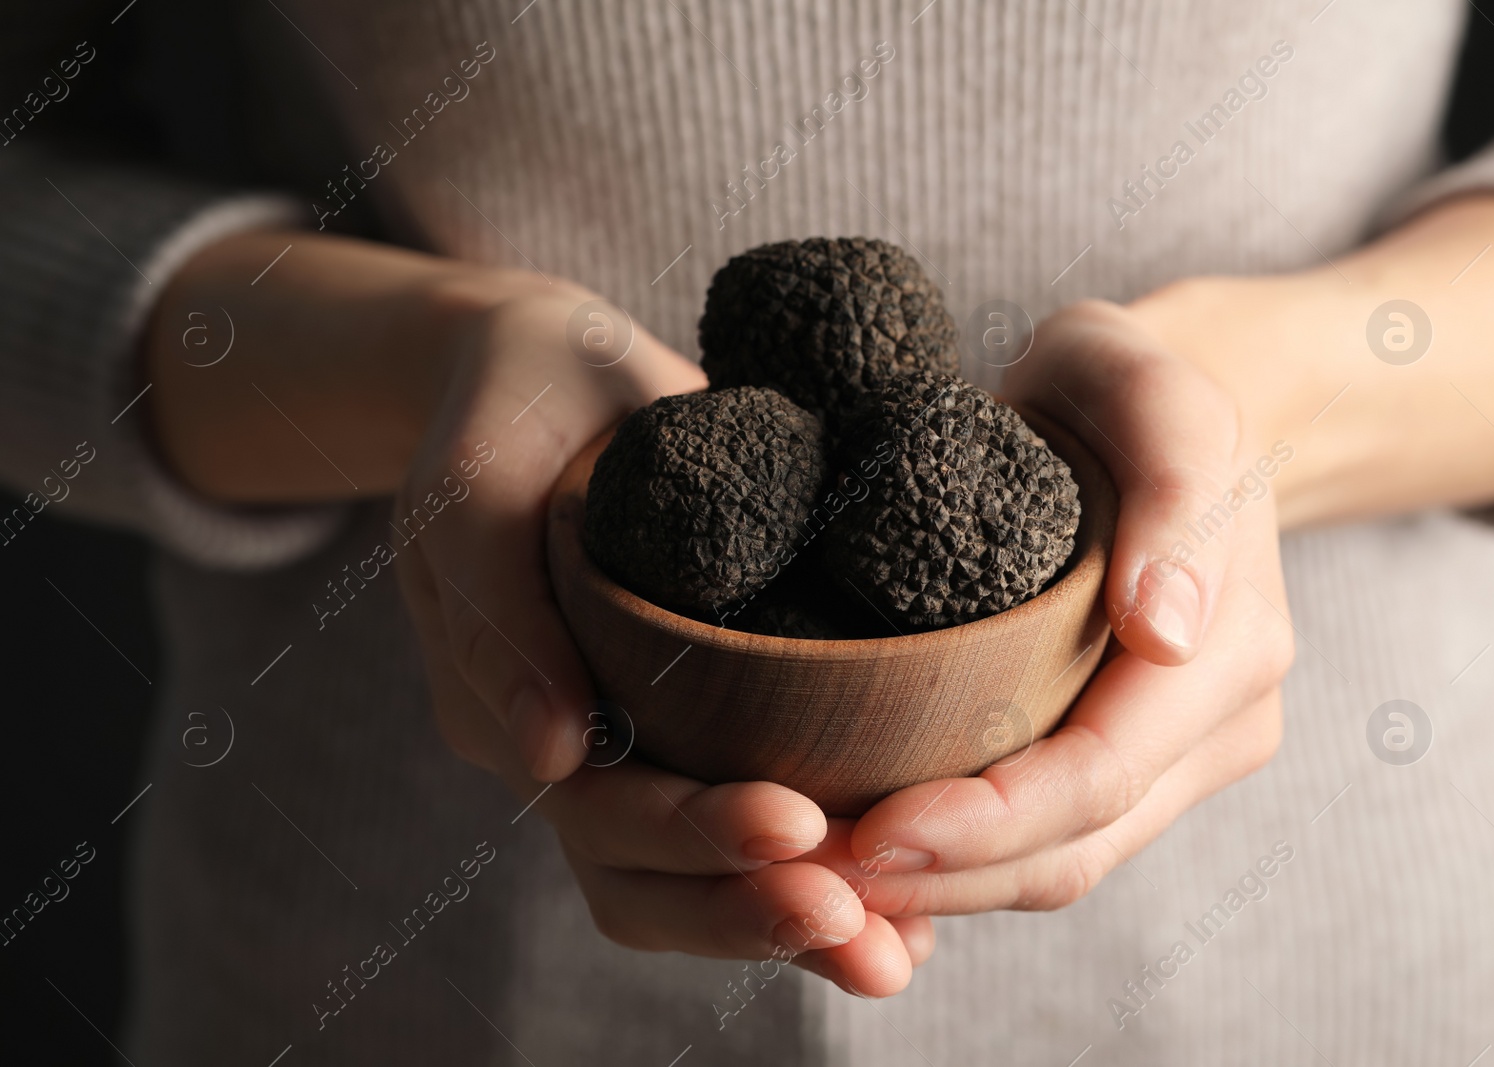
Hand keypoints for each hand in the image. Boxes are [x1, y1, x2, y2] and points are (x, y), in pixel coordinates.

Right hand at [391, 276, 929, 992]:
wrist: (547, 373)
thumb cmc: (513, 407)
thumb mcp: (482, 481)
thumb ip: (500, 610)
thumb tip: (547, 758)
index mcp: (503, 704)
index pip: (592, 813)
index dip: (689, 835)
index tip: (794, 824)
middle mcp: (567, 745)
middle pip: (643, 875)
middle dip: (747, 908)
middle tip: (858, 916)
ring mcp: (629, 740)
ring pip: (689, 879)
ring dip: (784, 922)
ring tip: (892, 951)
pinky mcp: (690, 717)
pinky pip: (733, 825)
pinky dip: (808, 875)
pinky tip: (899, 913)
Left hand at [799, 298, 1292, 917]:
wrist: (1148, 413)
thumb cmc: (1130, 387)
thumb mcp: (1146, 387)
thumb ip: (1176, 485)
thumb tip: (1167, 634)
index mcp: (1230, 649)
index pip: (1098, 777)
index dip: (985, 825)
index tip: (869, 834)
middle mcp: (1217, 725)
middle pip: (1072, 848)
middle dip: (945, 879)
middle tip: (814, 879)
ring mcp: (1175, 755)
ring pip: (1057, 866)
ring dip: (943, 890)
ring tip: (826, 883)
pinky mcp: (1125, 761)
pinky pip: (1044, 842)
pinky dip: (960, 865)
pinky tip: (872, 856)